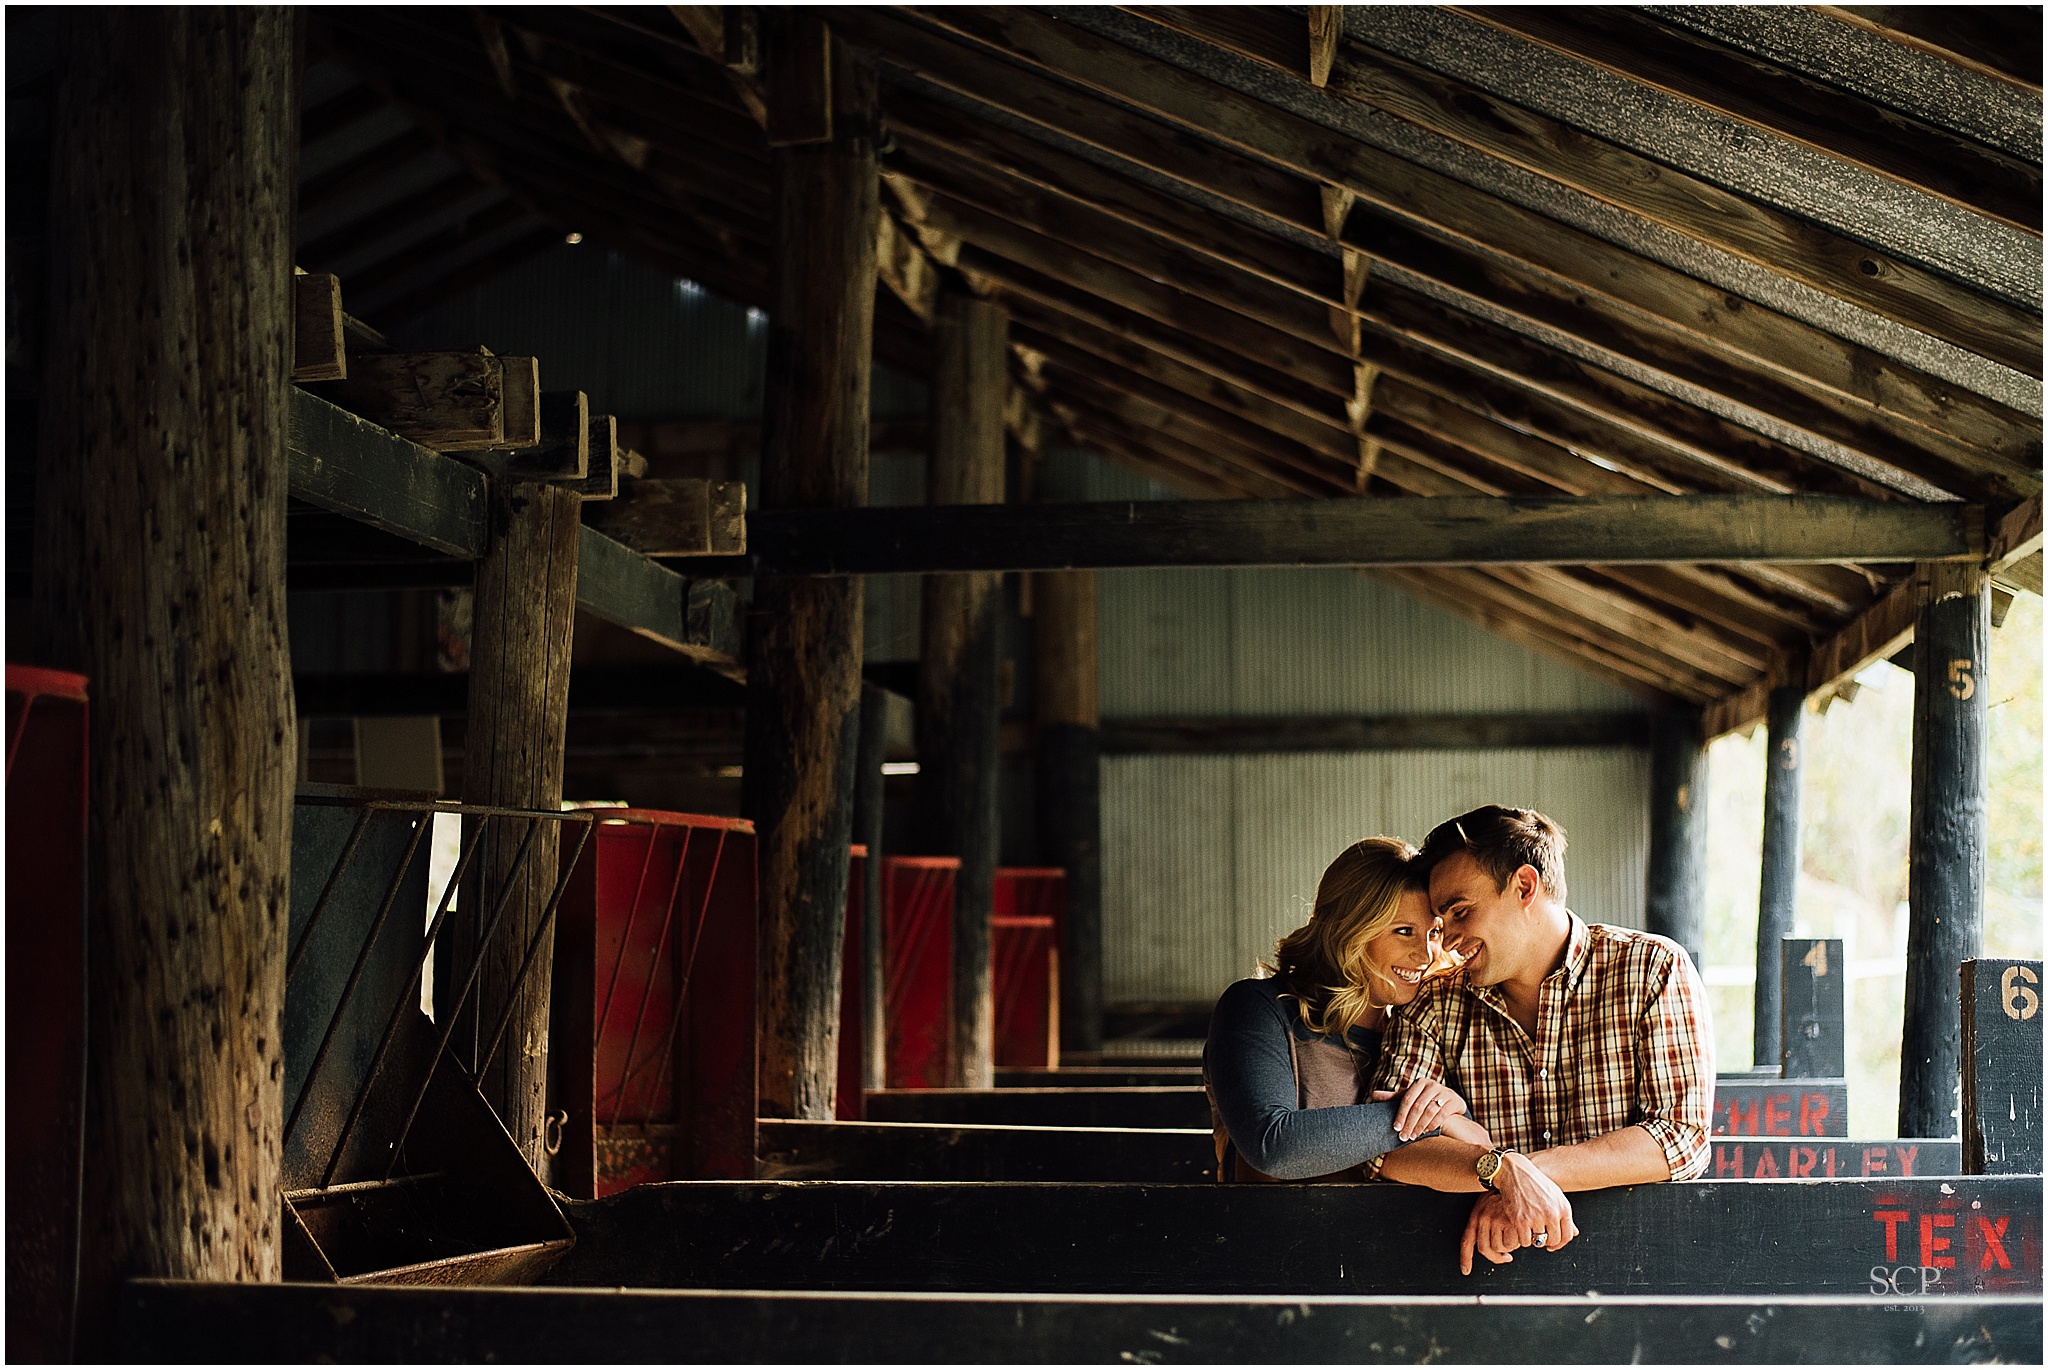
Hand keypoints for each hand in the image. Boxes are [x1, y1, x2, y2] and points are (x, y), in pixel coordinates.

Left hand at [1371, 1078, 1468, 1140]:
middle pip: (1418, 1106)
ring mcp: (1444, 1092)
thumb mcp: (1411, 1097)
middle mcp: (1432, 1085)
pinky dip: (1433, 1125)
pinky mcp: (1454, 1101)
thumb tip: (1373, 1095)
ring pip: (1430, 1111)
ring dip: (1420, 1126)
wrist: (1450, 1101)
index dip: (1400, 1114)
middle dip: (1409, 1123)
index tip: (1395, 1128)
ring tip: (1413, 1137)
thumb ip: (1394, 1097)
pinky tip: (1426, 1132)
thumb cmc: (1425, 1099)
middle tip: (1403, 1137)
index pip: (1407, 1099)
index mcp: (1419, 1082)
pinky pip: (1442, 1114)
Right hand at [1459, 1154, 1576, 1275]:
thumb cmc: (1535, 1182)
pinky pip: (1525, 1241)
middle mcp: (1552, 1214)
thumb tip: (1574, 1233)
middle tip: (1538, 1237)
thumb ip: (1564, 1215)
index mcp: (1563, 1208)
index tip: (1552, 1245)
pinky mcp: (1521, 1220)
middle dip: (1546, 1242)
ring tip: (1528, 1230)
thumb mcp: (1556, 1195)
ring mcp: (1536, 1217)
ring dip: (1533, 1239)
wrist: (1515, 1172)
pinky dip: (1522, 1238)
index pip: (1567, 1235)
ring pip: (1538, 1242)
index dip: (1560, 1244)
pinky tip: (1520, 1230)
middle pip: (1553, 1240)